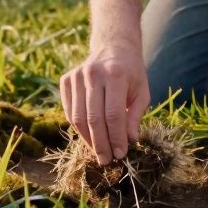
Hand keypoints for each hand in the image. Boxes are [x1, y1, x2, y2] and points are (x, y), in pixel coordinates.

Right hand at [59, 46, 149, 164]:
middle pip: (94, 118)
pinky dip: (78, 128)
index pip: (114, 115)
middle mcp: (93, 73)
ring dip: (88, 140)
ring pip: (78, 117)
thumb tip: (130, 141)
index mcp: (116, 74)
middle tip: (107, 160)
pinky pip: (69, 111)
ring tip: (98, 153)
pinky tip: (89, 138)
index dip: (116, 138)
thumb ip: (135, 116)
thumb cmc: (131, 73)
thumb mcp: (142, 92)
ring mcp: (76, 75)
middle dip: (101, 144)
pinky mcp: (66, 79)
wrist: (113, 47)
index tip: (121, 154)